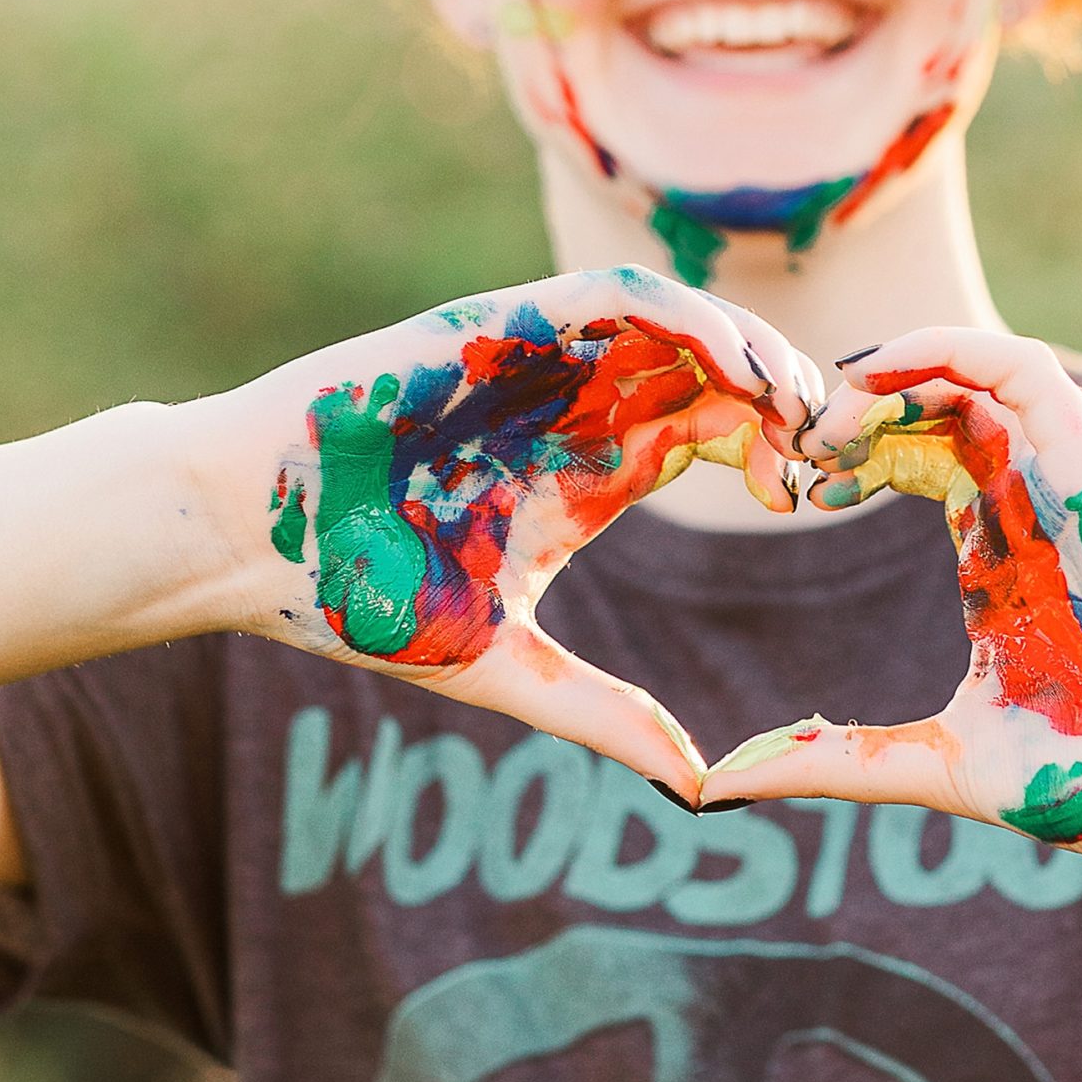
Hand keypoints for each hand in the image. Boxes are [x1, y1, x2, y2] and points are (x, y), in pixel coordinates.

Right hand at [203, 267, 818, 801]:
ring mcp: (542, 361)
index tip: (818, 494)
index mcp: (594, 474)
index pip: (718, 432)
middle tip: (837, 437)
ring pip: (679, 321)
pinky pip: (611, 296)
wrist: (244, 538)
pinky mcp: (498, 326)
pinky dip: (680, 312)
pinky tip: (729, 357)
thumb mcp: (502, 668)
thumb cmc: (356, 598)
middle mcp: (579, 406)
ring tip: (799, 395)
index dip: (777, 450)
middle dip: (786, 391)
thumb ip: (600, 714)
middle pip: (717, 369)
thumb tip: (696, 784)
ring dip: (749, 344)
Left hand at [702, 329, 1081, 872]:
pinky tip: (883, 371)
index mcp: (997, 557)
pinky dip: (952, 348)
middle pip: (933, 406)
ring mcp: (1059, 482)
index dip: (849, 455)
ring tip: (833, 416)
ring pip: (974, 371)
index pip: (916, 460)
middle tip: (799, 452)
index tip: (795, 492)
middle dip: (857, 409)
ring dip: (894, 369)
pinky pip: (1022, 369)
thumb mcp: (936, 763)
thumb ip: (836, 758)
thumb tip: (725, 784)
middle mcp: (1026, 505)